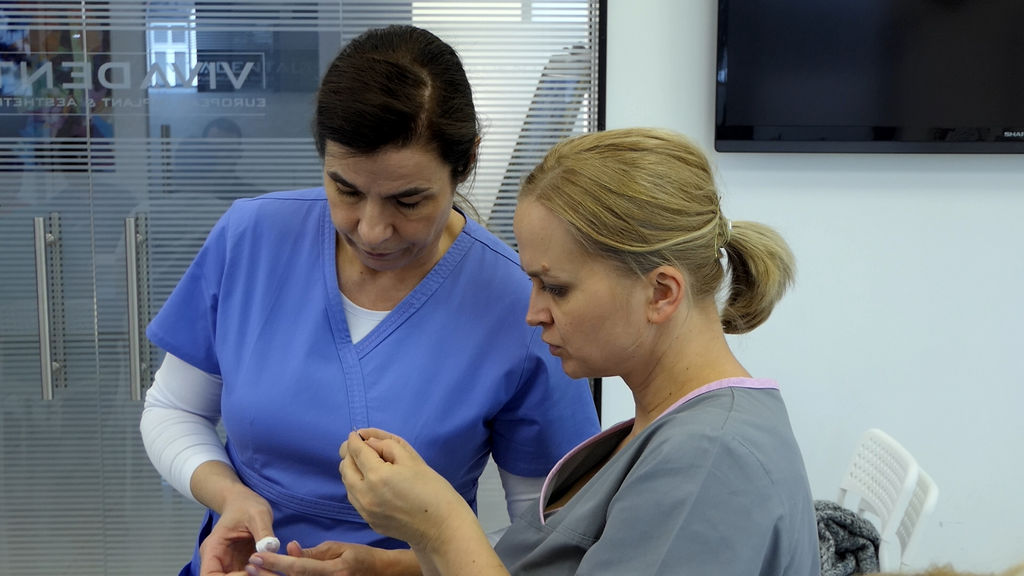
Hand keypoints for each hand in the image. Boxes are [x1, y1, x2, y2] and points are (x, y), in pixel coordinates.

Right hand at [199, 486, 275, 575]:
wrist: (244, 502)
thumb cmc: (245, 505)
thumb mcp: (258, 514)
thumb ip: (264, 532)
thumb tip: (271, 549)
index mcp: (213, 548)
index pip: (210, 575)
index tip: (251, 571)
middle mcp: (218, 560)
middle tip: (265, 571)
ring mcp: (229, 564)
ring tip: (270, 569)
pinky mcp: (241, 565)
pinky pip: (248, 575)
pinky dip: (259, 574)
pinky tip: (270, 568)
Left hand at [245, 540, 417, 575]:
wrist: (381, 574)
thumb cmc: (360, 558)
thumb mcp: (338, 549)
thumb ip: (312, 553)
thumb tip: (290, 549)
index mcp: (334, 572)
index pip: (299, 568)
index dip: (276, 563)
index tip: (258, 557)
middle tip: (251, 566)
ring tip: (258, 572)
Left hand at [339, 429, 469, 549]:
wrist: (441, 527)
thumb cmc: (432, 489)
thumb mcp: (412, 458)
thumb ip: (386, 445)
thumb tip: (368, 443)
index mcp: (377, 476)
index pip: (357, 452)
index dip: (355, 440)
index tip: (356, 434)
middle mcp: (365, 494)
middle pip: (345, 468)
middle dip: (350, 454)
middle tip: (360, 447)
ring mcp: (365, 511)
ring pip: (347, 484)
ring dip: (352, 471)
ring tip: (365, 464)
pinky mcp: (369, 521)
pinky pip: (355, 499)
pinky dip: (357, 486)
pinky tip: (371, 483)